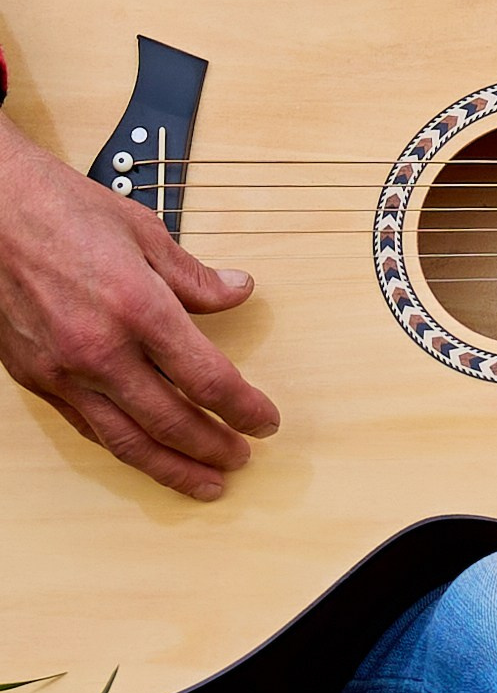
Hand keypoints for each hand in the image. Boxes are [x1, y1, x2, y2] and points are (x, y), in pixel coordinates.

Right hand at [0, 112, 278, 497]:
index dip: (245, 409)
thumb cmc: (60, 210)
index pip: (208, 379)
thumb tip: (239, 293)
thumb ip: (195, 277)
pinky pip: (87, 427)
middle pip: (172, 422)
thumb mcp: (144, 232)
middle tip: (241, 458)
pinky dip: (122, 446)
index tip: (264, 421)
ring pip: (126, 440)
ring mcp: (63, 370)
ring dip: (172, 468)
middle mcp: (100, 349)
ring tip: (204, 482)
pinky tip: (146, 454)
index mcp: (138, 308)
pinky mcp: (36, 378)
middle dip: (215, 448)